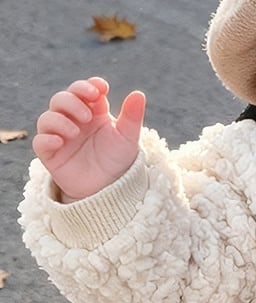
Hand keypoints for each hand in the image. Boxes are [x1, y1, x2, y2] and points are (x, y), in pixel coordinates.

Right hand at [32, 76, 144, 200]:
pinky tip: (59, 142)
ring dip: (59, 120)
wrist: (110, 187)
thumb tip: (139, 94)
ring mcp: (59, 135)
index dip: (88, 86)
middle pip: (62, 99)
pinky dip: (47, 139)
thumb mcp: (128, 138)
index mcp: (91, 111)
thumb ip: (131, 117)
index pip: (83, 90)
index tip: (100, 89)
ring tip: (76, 131)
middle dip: (72, 101)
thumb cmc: (118, 159)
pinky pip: (40, 143)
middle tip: (88, 116)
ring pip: (48, 118)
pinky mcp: (51, 154)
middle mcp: (72, 119)